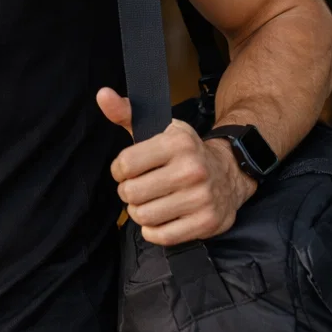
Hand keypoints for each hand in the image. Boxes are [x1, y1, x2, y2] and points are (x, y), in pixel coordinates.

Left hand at [97, 88, 257, 245]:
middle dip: (129, 193)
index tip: (127, 170)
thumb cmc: (184, 152)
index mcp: (177, 143)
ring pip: (144, 217)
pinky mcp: (206, 222)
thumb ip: (125, 112)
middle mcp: (192, 169)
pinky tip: (162, 217)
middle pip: (131, 193)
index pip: (125, 164)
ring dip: (140, 212)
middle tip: (140, 188)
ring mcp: (201, 198)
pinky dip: (154, 231)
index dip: (118, 170)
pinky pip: (162, 237)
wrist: (229, 172)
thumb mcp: (158, 128)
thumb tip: (102, 94)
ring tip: (151, 202)